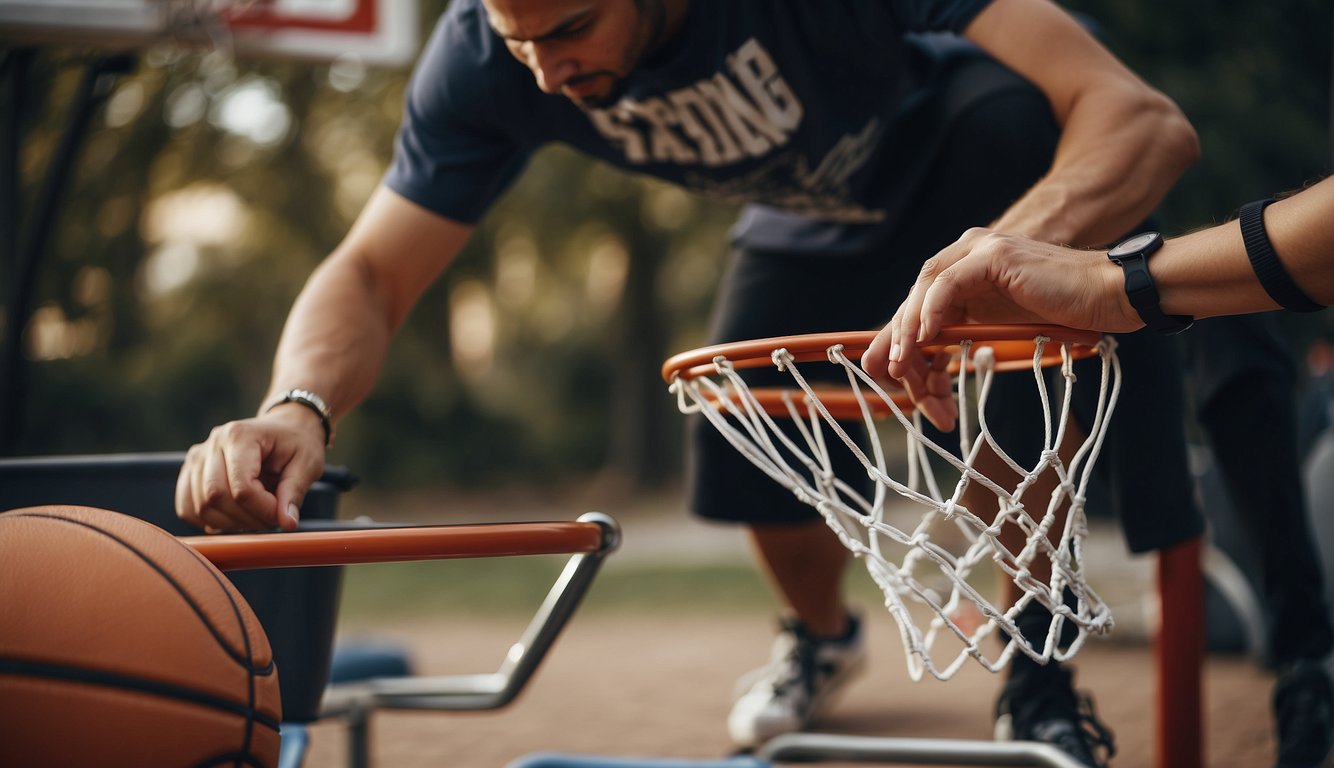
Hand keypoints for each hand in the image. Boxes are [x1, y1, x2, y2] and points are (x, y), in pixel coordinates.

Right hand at [175, 408, 326, 532]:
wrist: (286, 428)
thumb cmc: (298, 444)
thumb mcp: (307, 464)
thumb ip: (295, 493)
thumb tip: (287, 523)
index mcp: (240, 436)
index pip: (242, 487)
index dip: (263, 510)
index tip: (282, 514)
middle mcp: (213, 443)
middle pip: (215, 498)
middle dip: (246, 519)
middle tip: (271, 517)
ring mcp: (197, 457)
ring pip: (200, 507)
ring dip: (230, 523)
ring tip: (256, 515)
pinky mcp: (190, 472)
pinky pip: (187, 508)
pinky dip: (210, 521)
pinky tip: (235, 516)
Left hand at [861, 227, 1137, 430]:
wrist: (1112, 296)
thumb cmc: (1065, 314)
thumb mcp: (1000, 327)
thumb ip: (963, 333)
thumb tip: (924, 360)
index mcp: (967, 272)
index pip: (920, 305)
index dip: (900, 341)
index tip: (891, 377)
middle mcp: (968, 254)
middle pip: (916, 300)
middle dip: (900, 344)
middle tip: (896, 381)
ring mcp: (980, 250)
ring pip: (924, 292)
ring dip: (909, 334)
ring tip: (907, 370)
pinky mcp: (994, 255)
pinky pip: (946, 284)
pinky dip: (930, 313)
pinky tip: (926, 342)